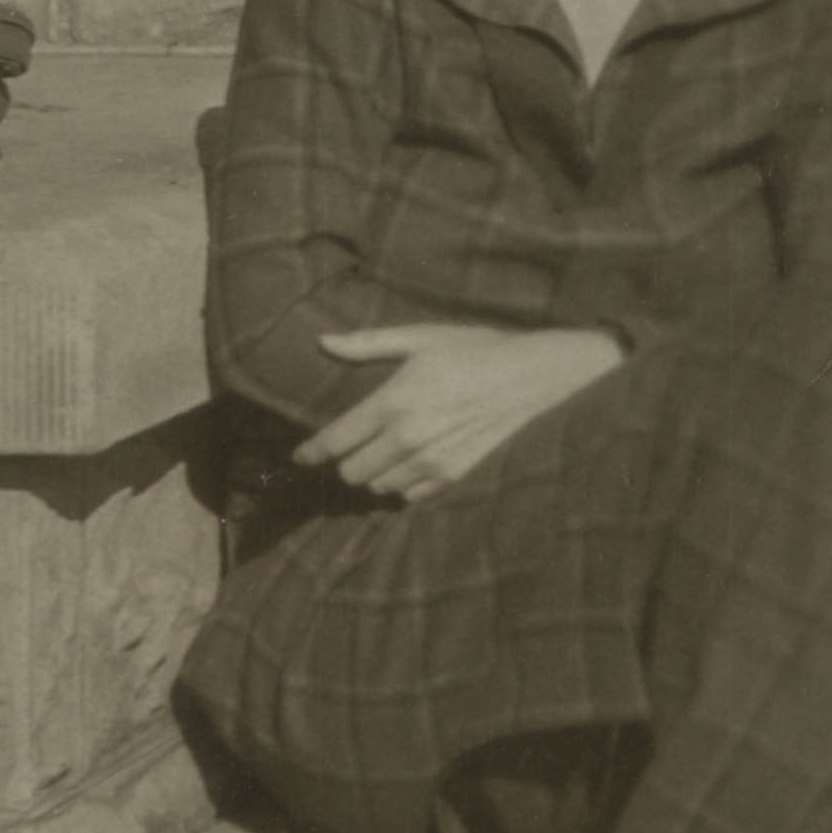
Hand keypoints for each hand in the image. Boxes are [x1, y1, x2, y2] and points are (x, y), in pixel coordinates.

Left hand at [305, 320, 624, 507]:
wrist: (531, 374)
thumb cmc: (474, 349)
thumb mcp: (420, 338)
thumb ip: (368, 344)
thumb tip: (323, 342)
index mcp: (393, 402)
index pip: (335, 440)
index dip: (310, 451)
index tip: (299, 455)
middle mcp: (407, 438)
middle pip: (352, 472)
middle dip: (345, 461)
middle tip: (352, 447)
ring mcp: (432, 460)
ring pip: (379, 487)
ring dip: (374, 474)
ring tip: (383, 454)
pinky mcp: (454, 474)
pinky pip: (409, 495)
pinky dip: (403, 483)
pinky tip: (411, 463)